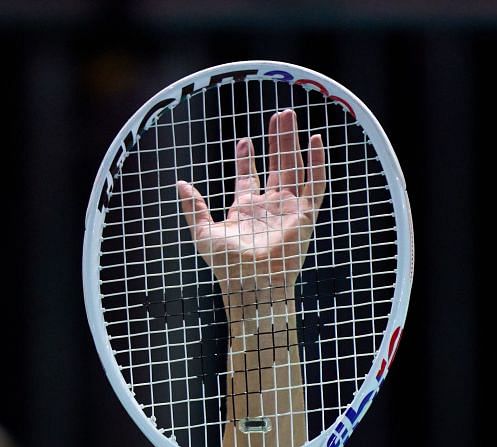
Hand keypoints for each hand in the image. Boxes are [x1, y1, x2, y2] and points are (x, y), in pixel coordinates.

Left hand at [175, 109, 326, 314]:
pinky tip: (316, 141)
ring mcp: (288, 209)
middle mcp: (269, 206)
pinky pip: (315, 185)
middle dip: (277, 139)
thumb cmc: (227, 265)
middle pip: (276, 164)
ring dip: (292, 142)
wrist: (251, 282)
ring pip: (294, 167)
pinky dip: (317, 163)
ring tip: (289, 115)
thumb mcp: (203, 233)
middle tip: (279, 114)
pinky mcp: (305, 215)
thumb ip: (194, 207)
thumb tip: (179, 184)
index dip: (246, 158)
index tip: (244, 139)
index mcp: (246, 209)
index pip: (248, 177)